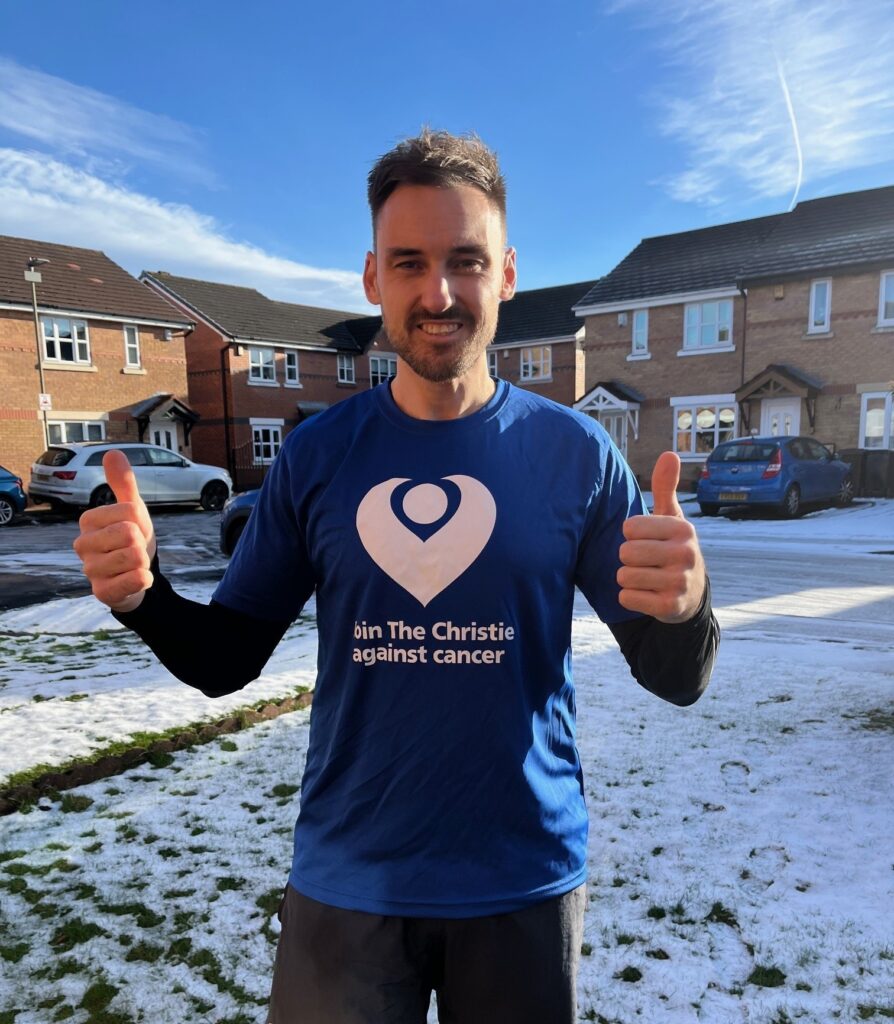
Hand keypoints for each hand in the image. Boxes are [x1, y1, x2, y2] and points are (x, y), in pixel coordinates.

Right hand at [72, 450, 155, 612]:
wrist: (136, 575)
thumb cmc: (131, 538)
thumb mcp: (132, 509)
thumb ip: (123, 483)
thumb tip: (112, 452)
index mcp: (88, 520)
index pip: (130, 511)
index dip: (141, 521)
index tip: (134, 529)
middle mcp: (83, 545)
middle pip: (130, 533)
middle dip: (142, 542)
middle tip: (134, 548)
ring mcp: (90, 570)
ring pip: (134, 557)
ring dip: (143, 561)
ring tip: (133, 563)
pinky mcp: (102, 592)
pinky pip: (136, 580)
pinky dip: (145, 579)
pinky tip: (137, 579)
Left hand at [617, 451, 705, 622]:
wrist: (691, 595)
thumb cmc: (672, 549)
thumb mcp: (672, 518)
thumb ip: (665, 487)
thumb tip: (670, 453)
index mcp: (683, 529)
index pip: (630, 527)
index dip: (631, 535)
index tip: (645, 540)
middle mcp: (686, 554)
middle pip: (626, 552)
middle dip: (627, 558)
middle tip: (644, 562)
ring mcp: (679, 582)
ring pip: (624, 576)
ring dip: (627, 578)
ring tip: (645, 578)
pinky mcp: (670, 607)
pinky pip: (627, 597)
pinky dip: (629, 597)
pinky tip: (646, 595)